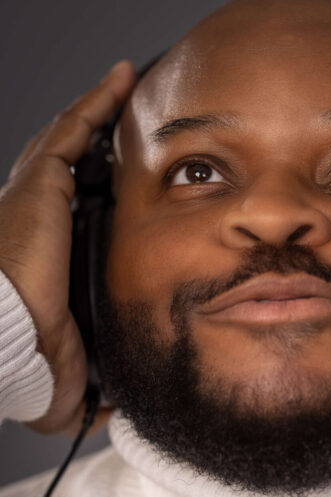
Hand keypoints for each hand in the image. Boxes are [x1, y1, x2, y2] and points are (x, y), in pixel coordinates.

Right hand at [0, 60, 135, 436]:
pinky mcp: (39, 185)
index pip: (76, 225)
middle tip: (144, 138)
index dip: (100, 207)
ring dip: (100, 116)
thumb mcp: (72, 387)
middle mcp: (37, 226)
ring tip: (132, 90)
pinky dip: (95, 104)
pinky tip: (121, 81)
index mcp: (45, 267)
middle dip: (104, 152)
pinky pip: (71, 132)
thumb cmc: (29, 365)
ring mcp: (36, 202)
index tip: (136, 202)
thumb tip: (113, 408)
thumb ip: (92, 395)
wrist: (14, 348)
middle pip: (74, 176)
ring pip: (71, 145)